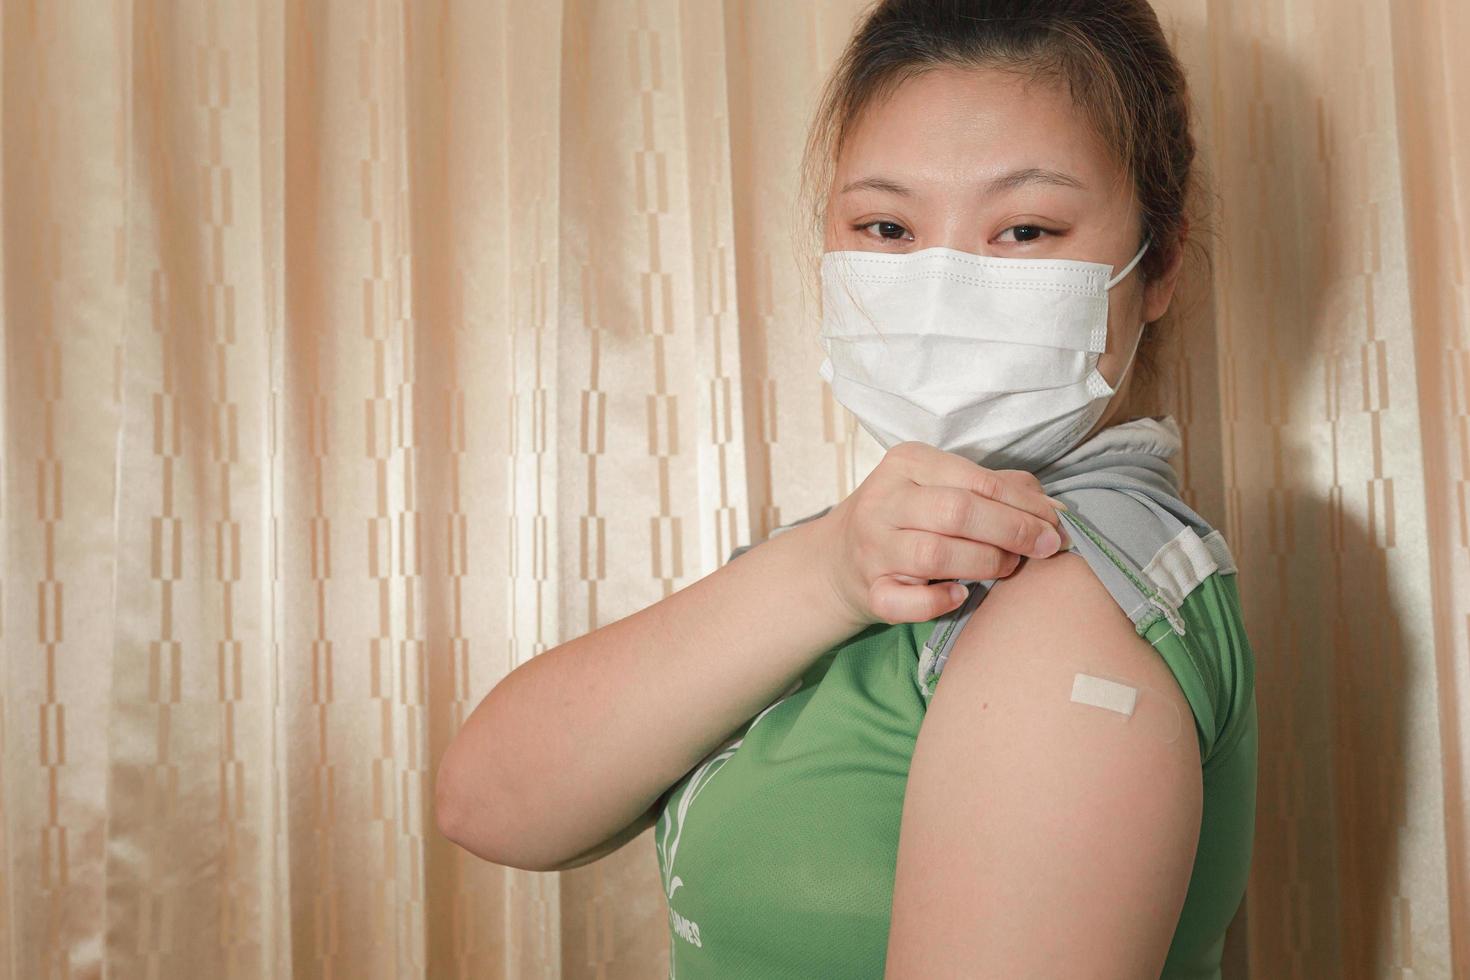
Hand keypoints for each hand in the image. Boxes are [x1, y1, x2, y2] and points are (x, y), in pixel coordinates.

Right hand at [814, 441, 1068, 627]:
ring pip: (934, 554)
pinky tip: (961, 596)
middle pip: (957, 512)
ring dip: (984, 563)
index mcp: (907, 463)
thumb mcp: (942, 487)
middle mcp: (884, 500)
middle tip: (1042, 548)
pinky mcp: (868, 589)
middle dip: (1011, 531)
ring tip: (1007, 567)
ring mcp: (872, 546)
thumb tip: (1052, 508)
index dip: (1024, 504)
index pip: (976, 480)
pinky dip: (937, 602)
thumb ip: (996, 489)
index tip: (1055, 523)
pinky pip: (904, 601)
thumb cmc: (908, 518)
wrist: (839, 559)